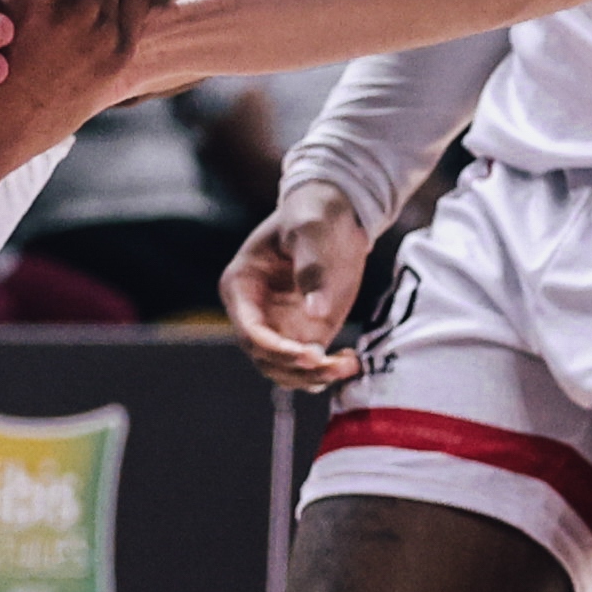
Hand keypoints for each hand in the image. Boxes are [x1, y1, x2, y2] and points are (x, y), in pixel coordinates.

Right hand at [218, 184, 374, 388]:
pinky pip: (308, 366)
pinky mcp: (304, 333)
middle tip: (334, 366)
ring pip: (285, 371)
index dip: (277, 350)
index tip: (311, 355)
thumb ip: (313, 269)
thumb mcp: (312, 231)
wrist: (336, 213)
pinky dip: (326, 373)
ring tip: (347, 366)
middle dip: (297, 369)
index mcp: (241, 286)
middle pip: (265, 359)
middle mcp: (254, 312)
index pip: (250, 332)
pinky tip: (350, 363)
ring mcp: (278, 326)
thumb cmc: (315, 214)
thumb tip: (316, 313)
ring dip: (313, 378)